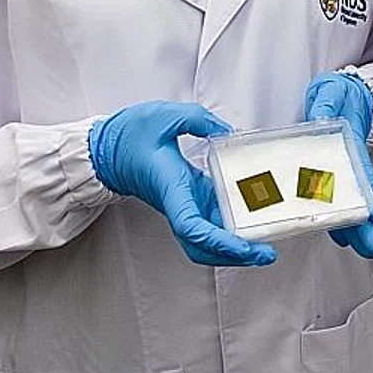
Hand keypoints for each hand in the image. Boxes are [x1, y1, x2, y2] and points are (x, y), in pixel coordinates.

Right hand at [89, 101, 276, 266]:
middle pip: (203, 246)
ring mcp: (183, 206)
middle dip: (234, 255)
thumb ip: (198, 120)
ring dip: (233, 251)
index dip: (217, 240)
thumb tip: (226, 132)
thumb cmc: (129, 136)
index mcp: (171, 188)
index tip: (241, 246)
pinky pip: (209, 227)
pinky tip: (251, 229)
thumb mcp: (165, 116)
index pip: (190, 225)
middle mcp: (178, 204)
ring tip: (264, 249)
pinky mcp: (188, 201)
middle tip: (265, 254)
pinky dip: (229, 234)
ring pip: (206, 243)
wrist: (107, 150)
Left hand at [303, 72, 372, 258]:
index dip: (369, 195)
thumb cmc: (339, 96)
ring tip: (363, 247)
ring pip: (347, 204)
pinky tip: (339, 235)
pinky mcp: (327, 177)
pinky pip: (330, 201)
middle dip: (367, 224)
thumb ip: (326, 105)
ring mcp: (338, 172)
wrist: (344, 96)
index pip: (361, 175)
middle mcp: (348, 163)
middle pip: (359, 197)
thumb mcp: (331, 93)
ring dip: (354, 227)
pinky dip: (335, 218)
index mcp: (350, 145)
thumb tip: (323, 118)